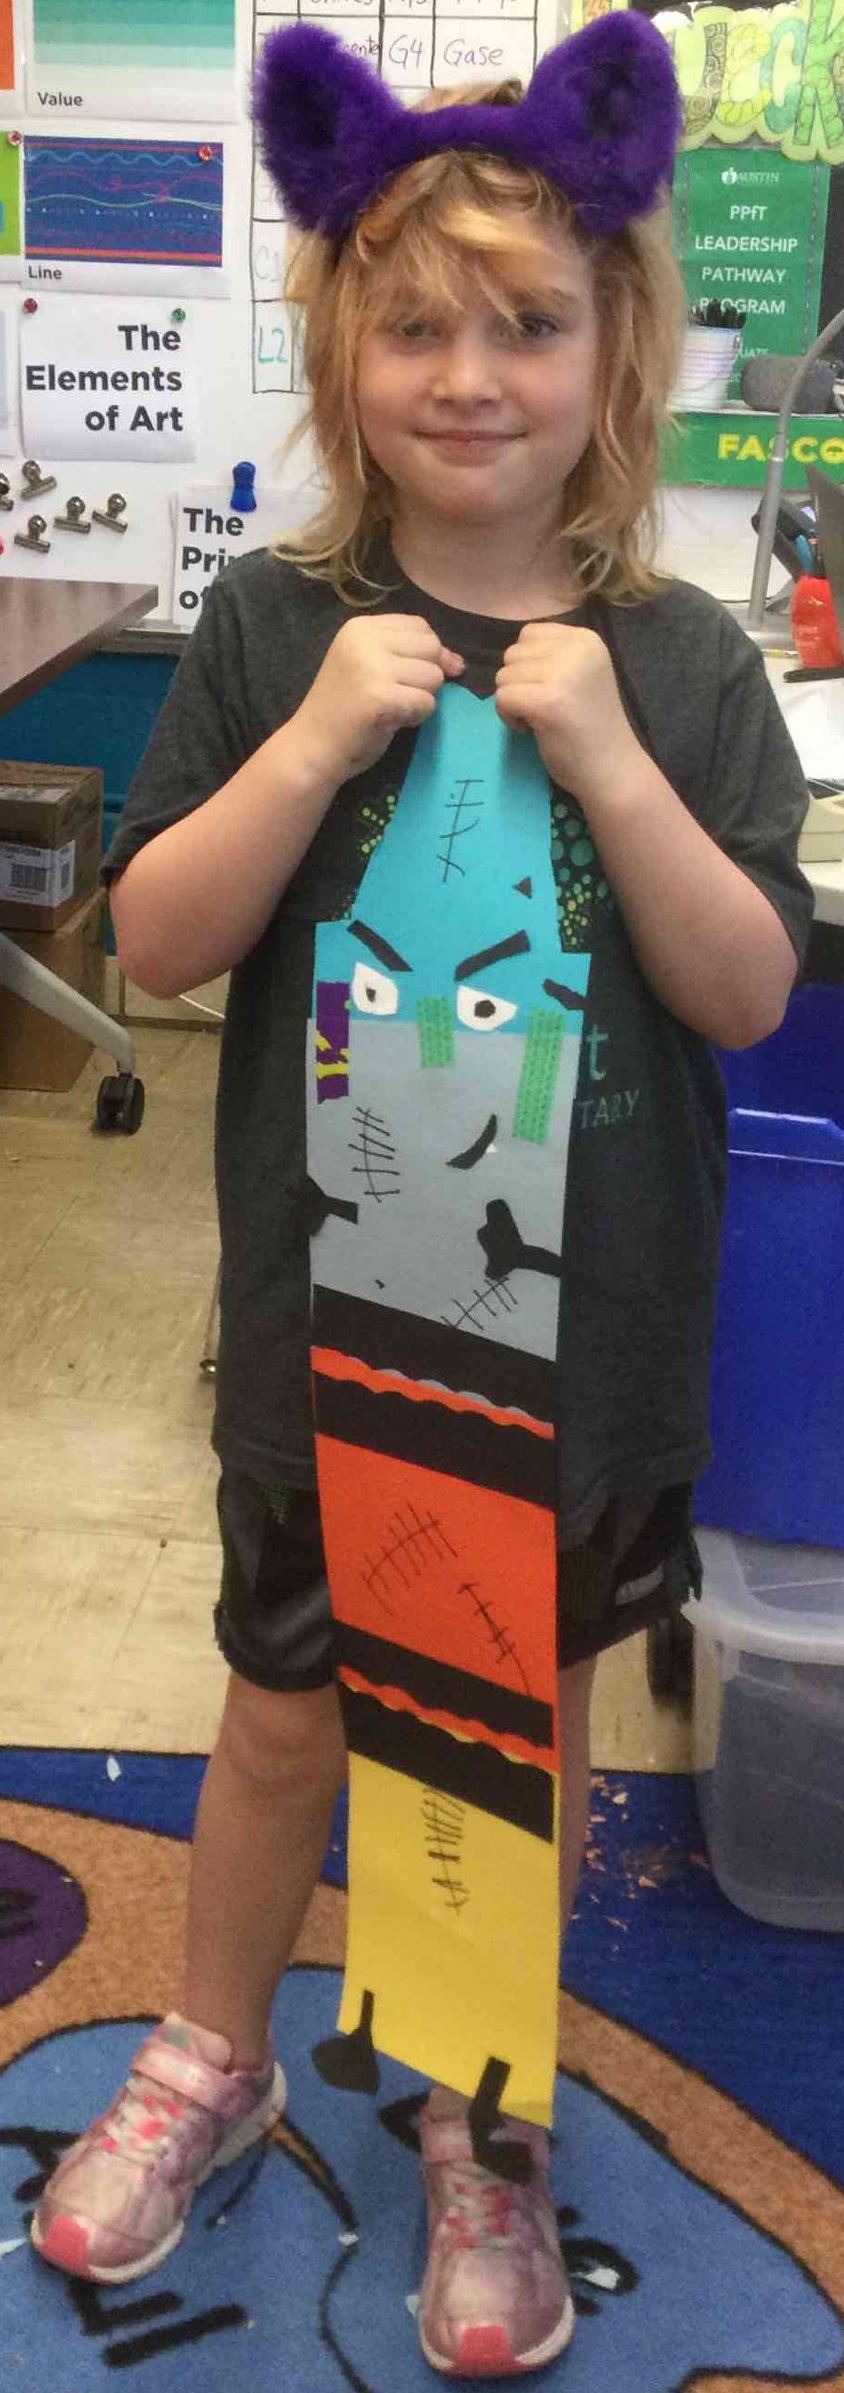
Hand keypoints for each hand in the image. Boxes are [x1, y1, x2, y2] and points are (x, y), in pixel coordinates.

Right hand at [293, 614, 464, 782]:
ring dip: (421, 698)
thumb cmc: (344, 710)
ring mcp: (372, 667)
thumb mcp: (373, 668)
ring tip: (392, 708)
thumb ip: (412, 657)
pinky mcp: (380, 696)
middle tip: (399, 695)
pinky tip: (392, 721)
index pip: (419, 626)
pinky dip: (416, 717)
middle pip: (431, 646)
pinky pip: (426, 702)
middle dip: (426, 676)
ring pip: (433, 675)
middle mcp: (365, 639)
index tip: (410, 676)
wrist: (312, 747)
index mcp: (361, 627)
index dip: (427, 653)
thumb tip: (458, 662)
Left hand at [494, 622, 640, 806]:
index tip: (548, 690)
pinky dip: (507, 717)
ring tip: (538, 719)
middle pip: (513, 653)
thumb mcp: (579, 674)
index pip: (529, 633)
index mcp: (586, 638)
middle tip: (542, 708)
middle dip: (518, 682)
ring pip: (503, 675)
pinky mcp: (548, 701)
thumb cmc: (591, 726)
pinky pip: (502, 697)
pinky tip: (529, 729)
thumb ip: (552, 656)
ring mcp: (563, 673)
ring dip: (512, 700)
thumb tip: (511, 656)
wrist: (612, 769)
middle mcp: (577, 648)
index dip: (528, 665)